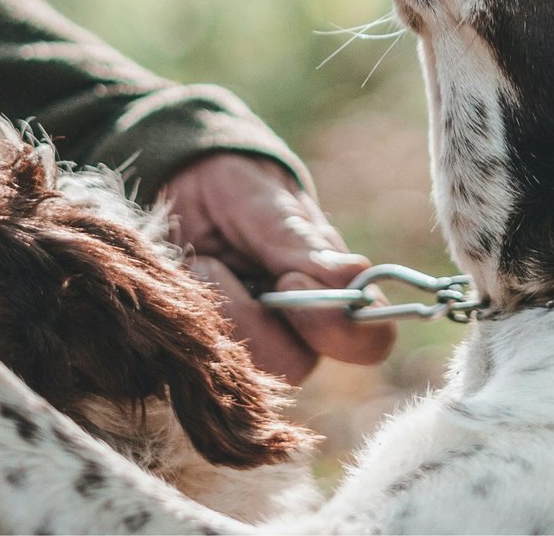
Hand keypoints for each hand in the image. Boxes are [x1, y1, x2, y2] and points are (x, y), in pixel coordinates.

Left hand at [159, 153, 396, 383]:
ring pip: (241, 367)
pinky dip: (186, 314)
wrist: (184, 186)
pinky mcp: (211, 353)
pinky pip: (199, 360)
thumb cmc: (235, 189)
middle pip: (293, 366)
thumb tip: (355, 275)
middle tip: (221, 263)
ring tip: (201, 263)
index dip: (333, 325)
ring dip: (212, 309)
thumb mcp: (262, 202)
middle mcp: (301, 330)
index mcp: (335, 292)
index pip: (369, 341)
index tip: (291, 278)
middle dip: (250, 316)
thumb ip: (300, 242)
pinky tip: (186, 280)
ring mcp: (254, 347)